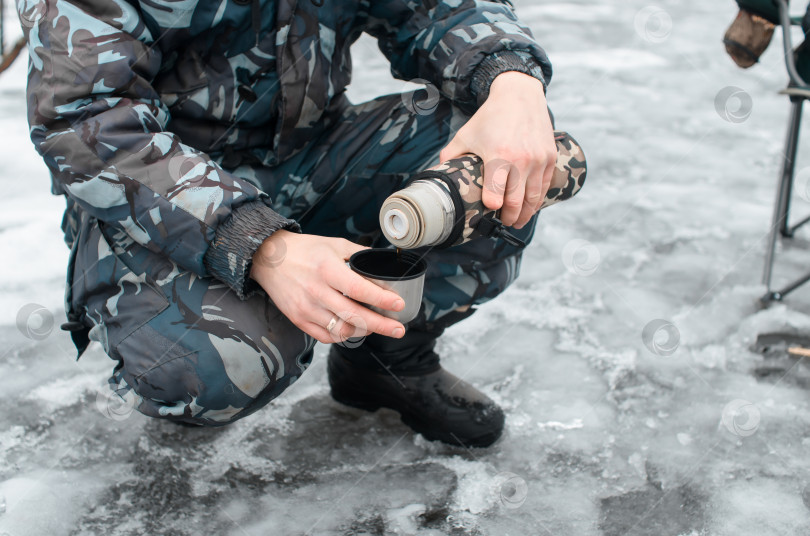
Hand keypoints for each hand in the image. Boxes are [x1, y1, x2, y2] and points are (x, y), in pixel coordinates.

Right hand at [250, 231, 405, 343]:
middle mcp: (316, 291)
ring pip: (342, 330)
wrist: (268, 258)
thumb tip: (383, 263)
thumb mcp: (334, 244)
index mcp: (326, 269)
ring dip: (364, 331)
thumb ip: (359, 254)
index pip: (359, 289)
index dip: (381, 299)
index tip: (399, 304)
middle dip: (381, 325)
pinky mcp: (298, 319)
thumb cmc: (305, 250)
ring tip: (376, 326)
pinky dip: (343, 335)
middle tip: (399, 329)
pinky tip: (353, 329)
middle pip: (354, 315)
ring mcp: (306, 308)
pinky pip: (326, 336)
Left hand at [439, 71, 556, 228]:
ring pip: (533, 199)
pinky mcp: (549, 157)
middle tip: (503, 222)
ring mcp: (538, 160)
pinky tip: (530, 206)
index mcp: (498, 156)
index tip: (488, 213)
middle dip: (509, 218)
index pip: (496, 196)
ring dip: (525, 214)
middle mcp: (522, 160)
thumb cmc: (491, 116)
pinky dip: (537, 200)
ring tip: (517, 221)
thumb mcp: (466, 135)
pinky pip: (545, 187)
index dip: (491, 209)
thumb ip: (450, 156)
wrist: (520, 95)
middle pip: (516, 203)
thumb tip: (438, 175)